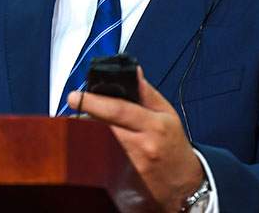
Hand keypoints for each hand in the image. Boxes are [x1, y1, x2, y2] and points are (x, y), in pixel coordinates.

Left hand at [68, 66, 202, 211]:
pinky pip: (99, 158)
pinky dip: (93, 146)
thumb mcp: (168, 114)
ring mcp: (130, 165)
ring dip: (87, 130)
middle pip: (103, 126)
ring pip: (97, 142)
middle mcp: (142, 146)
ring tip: (86, 121)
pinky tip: (94, 141)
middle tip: (76, 105)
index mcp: (154, 126)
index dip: (93, 101)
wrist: (184, 185)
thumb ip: (146, 93)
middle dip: (86, 114)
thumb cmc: (174, 147)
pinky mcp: (121, 179)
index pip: (118, 110)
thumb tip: (133, 72)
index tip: (74, 96)